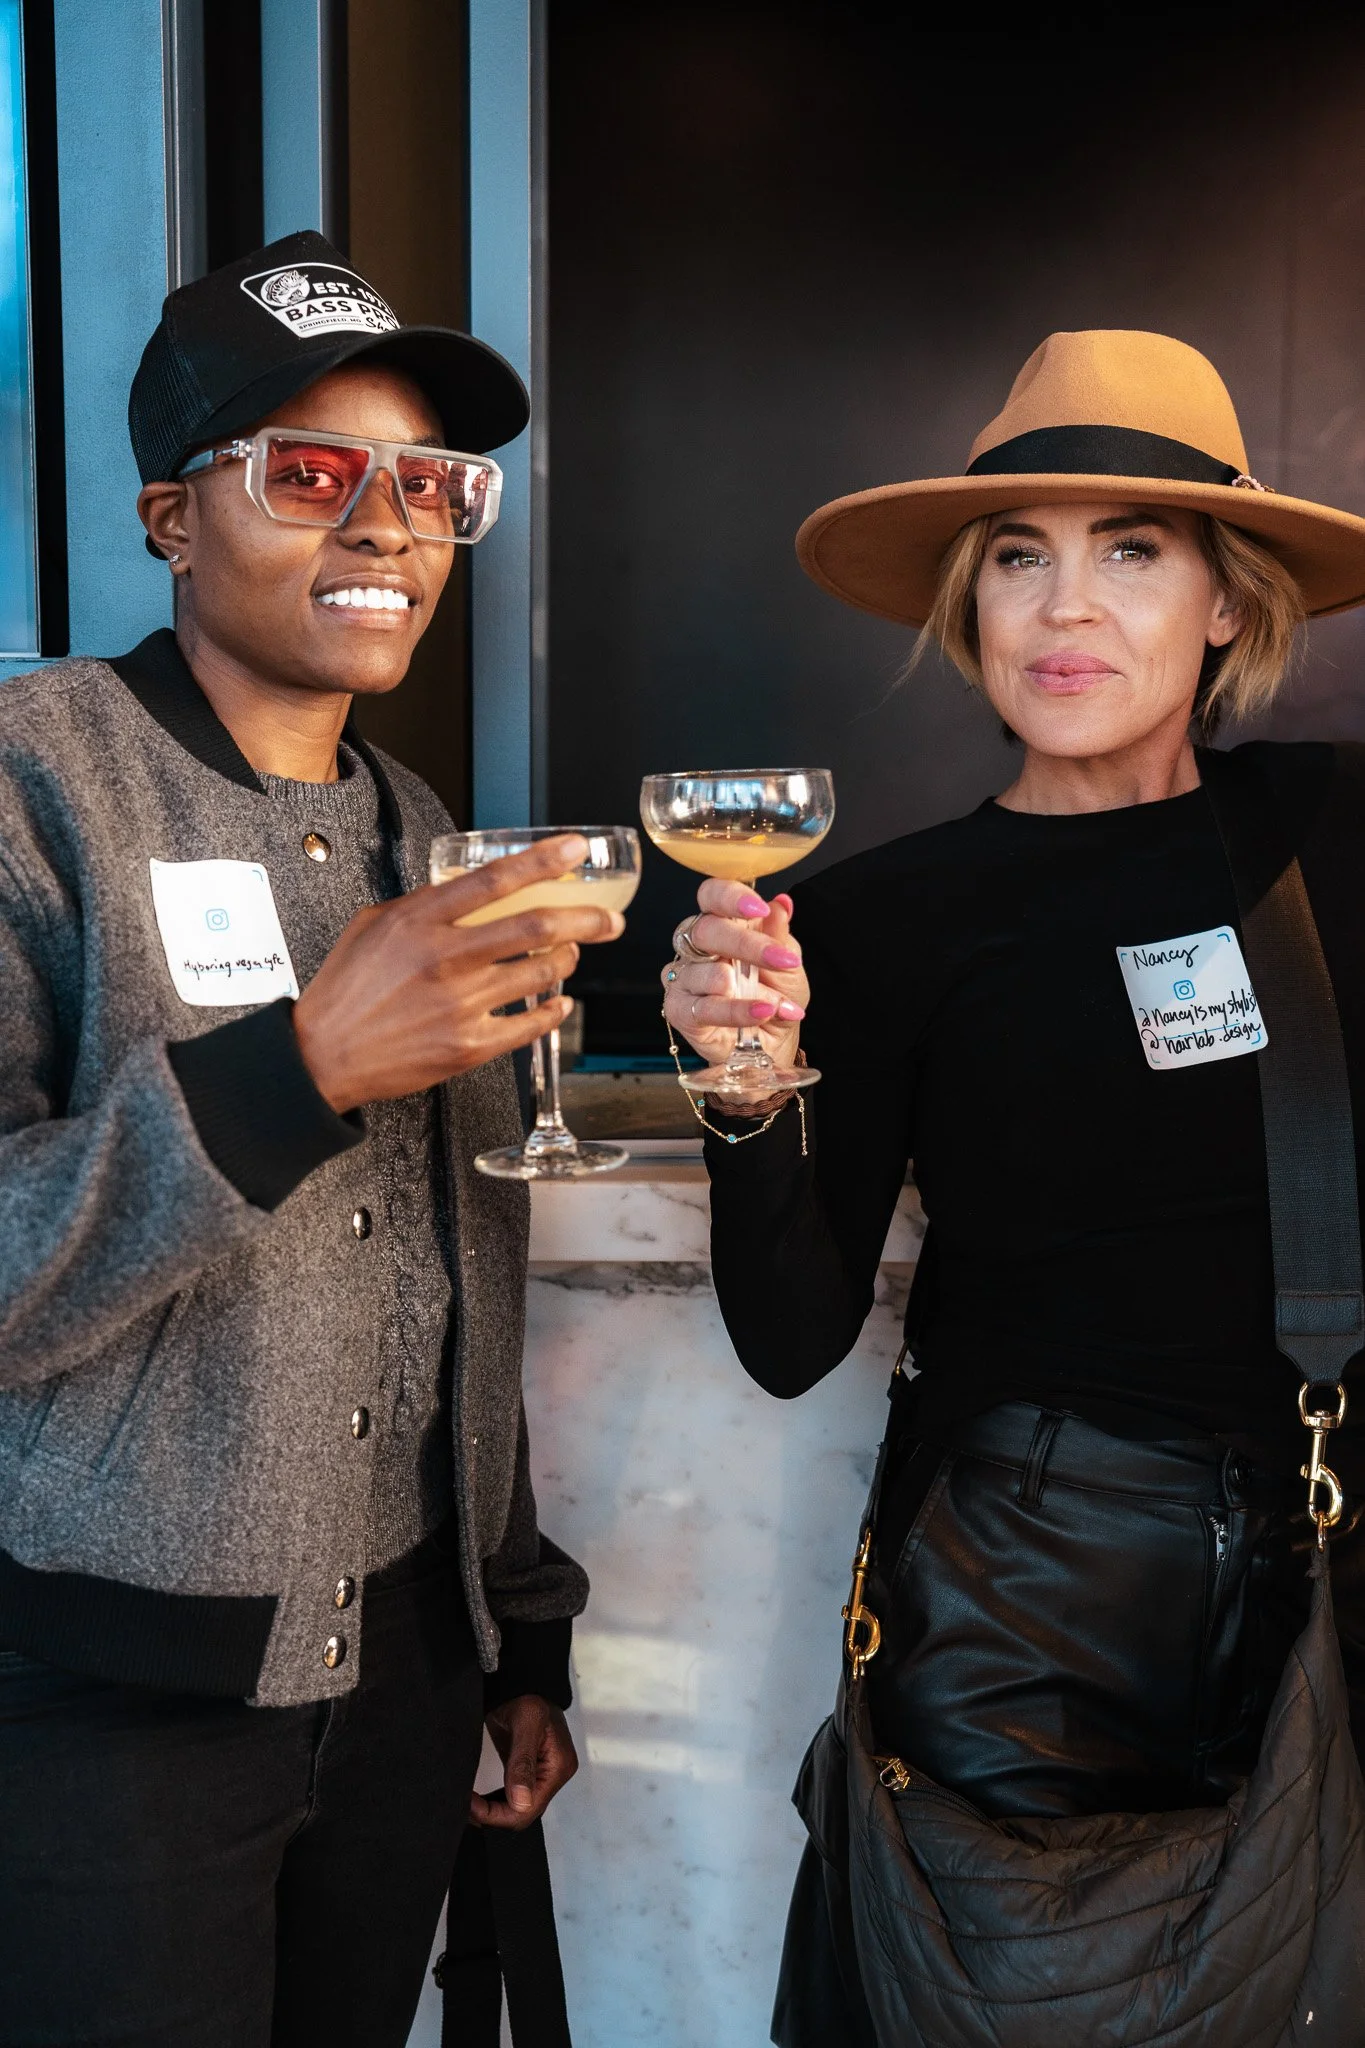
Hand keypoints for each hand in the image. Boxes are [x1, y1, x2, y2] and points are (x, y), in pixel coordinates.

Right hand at [294, 834, 624, 1113]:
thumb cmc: (347, 988)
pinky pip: (530, 1025)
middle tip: (611, 920)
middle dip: (586, 919)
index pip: (494, 880)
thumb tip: (469, 889)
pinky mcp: (467, 1046)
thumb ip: (424, 904)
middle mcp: (444, 959)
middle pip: (535, 928)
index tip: (576, 850)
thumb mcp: (373, 924)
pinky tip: (558, 1003)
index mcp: (420, 921)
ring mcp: (459, 1005)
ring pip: (539, 974)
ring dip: (566, 962)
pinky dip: (553, 1011)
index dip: (543, 860)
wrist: (323, 1055)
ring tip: (570, 957)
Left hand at [470, 1695, 578, 1830]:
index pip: (529, 1808)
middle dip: (494, 1815)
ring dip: (493, 1812)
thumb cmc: (527, 1696)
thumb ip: (522, 1762)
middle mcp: (553, 1776)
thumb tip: (521, 1802)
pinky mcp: (528, 1770)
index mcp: (558, 1768)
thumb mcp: (525, 1724)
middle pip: (524, 1812)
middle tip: (466, 1806)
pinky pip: (514, 1796)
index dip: (499, 1814)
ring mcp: (541, 1774)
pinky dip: (497, 1801)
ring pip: (518, 1808)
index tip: (471, 1805)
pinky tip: (480, 1800)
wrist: (523, 1681)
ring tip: (469, 1805)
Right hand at [660, 881, 807, 1067]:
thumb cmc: (776, 994)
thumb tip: (781, 903)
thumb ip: (779, 934)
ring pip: (705, 972)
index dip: (730, 897)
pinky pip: (703, 1007)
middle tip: (781, 961)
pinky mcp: (679, 1010)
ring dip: (749, 989)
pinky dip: (736, 1011)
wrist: (774, 1040)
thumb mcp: (787, 962)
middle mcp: (696, 947)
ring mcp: (684, 978)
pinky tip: (760, 1012)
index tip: (759, 909)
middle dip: (745, 944)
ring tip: (777, 1003)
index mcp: (722, 923)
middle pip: (705, 930)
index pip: (712, 895)